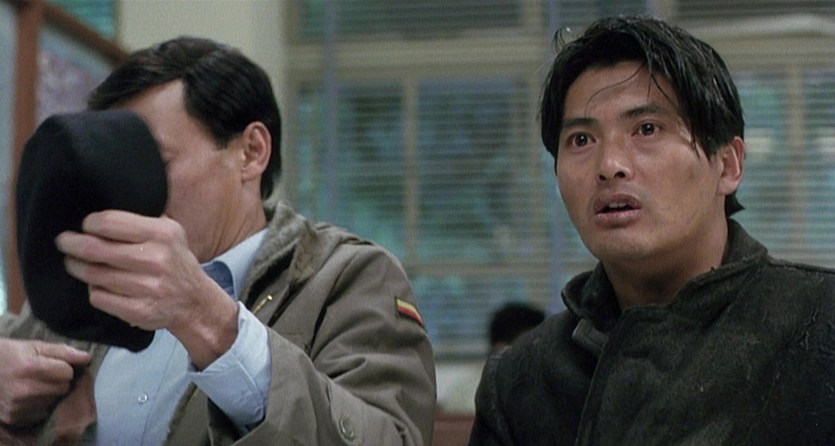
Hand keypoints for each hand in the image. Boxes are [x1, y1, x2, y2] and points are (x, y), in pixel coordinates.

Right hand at [0, 338, 90, 426]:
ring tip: (35, 385)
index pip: (67, 373)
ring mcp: (18, 407)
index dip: (64, 367)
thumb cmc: (13, 355)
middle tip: (44, 375)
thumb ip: (63, 352)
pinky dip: (40, 405)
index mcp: (29, 368)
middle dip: (59, 381)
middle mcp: (24, 390)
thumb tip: (87, 358)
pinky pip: (43, 413)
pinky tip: (28, 396)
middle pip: (63, 388)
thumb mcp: (36, 347)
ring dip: (50, 394)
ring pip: (54, 401)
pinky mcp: (15, 418)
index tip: (54, 365)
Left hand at [55, 210, 237, 368]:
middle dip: (72, 244)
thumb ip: (141, 222)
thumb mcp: (170, 232)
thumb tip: (100, 217)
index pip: (109, 222)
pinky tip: (98, 285)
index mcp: (162, 234)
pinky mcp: (138, 310)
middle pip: (95, 249)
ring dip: (77, 268)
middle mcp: (156, 259)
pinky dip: (93, 290)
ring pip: (93, 275)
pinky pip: (98, 297)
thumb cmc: (175, 262)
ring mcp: (147, 287)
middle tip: (64, 242)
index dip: (90, 223)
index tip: (85, 226)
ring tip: (74, 263)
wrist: (194, 301)